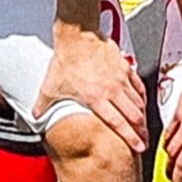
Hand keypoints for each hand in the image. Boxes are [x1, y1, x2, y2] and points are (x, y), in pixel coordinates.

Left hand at [37, 25, 147, 152]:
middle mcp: (111, 90)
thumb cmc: (67, 58)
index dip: (130, 137)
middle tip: (145, 142)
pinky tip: (143, 102)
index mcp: (96, 98)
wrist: (77, 34)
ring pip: (138, 102)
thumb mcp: (51, 85)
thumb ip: (43, 104)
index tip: (138, 147)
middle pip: (133, 116)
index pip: (117, 123)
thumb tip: (36, 115)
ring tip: (145, 127)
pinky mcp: (124, 67)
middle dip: (141, 132)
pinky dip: (142, 96)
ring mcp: (120, 78)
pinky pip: (138, 85)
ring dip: (143, 116)